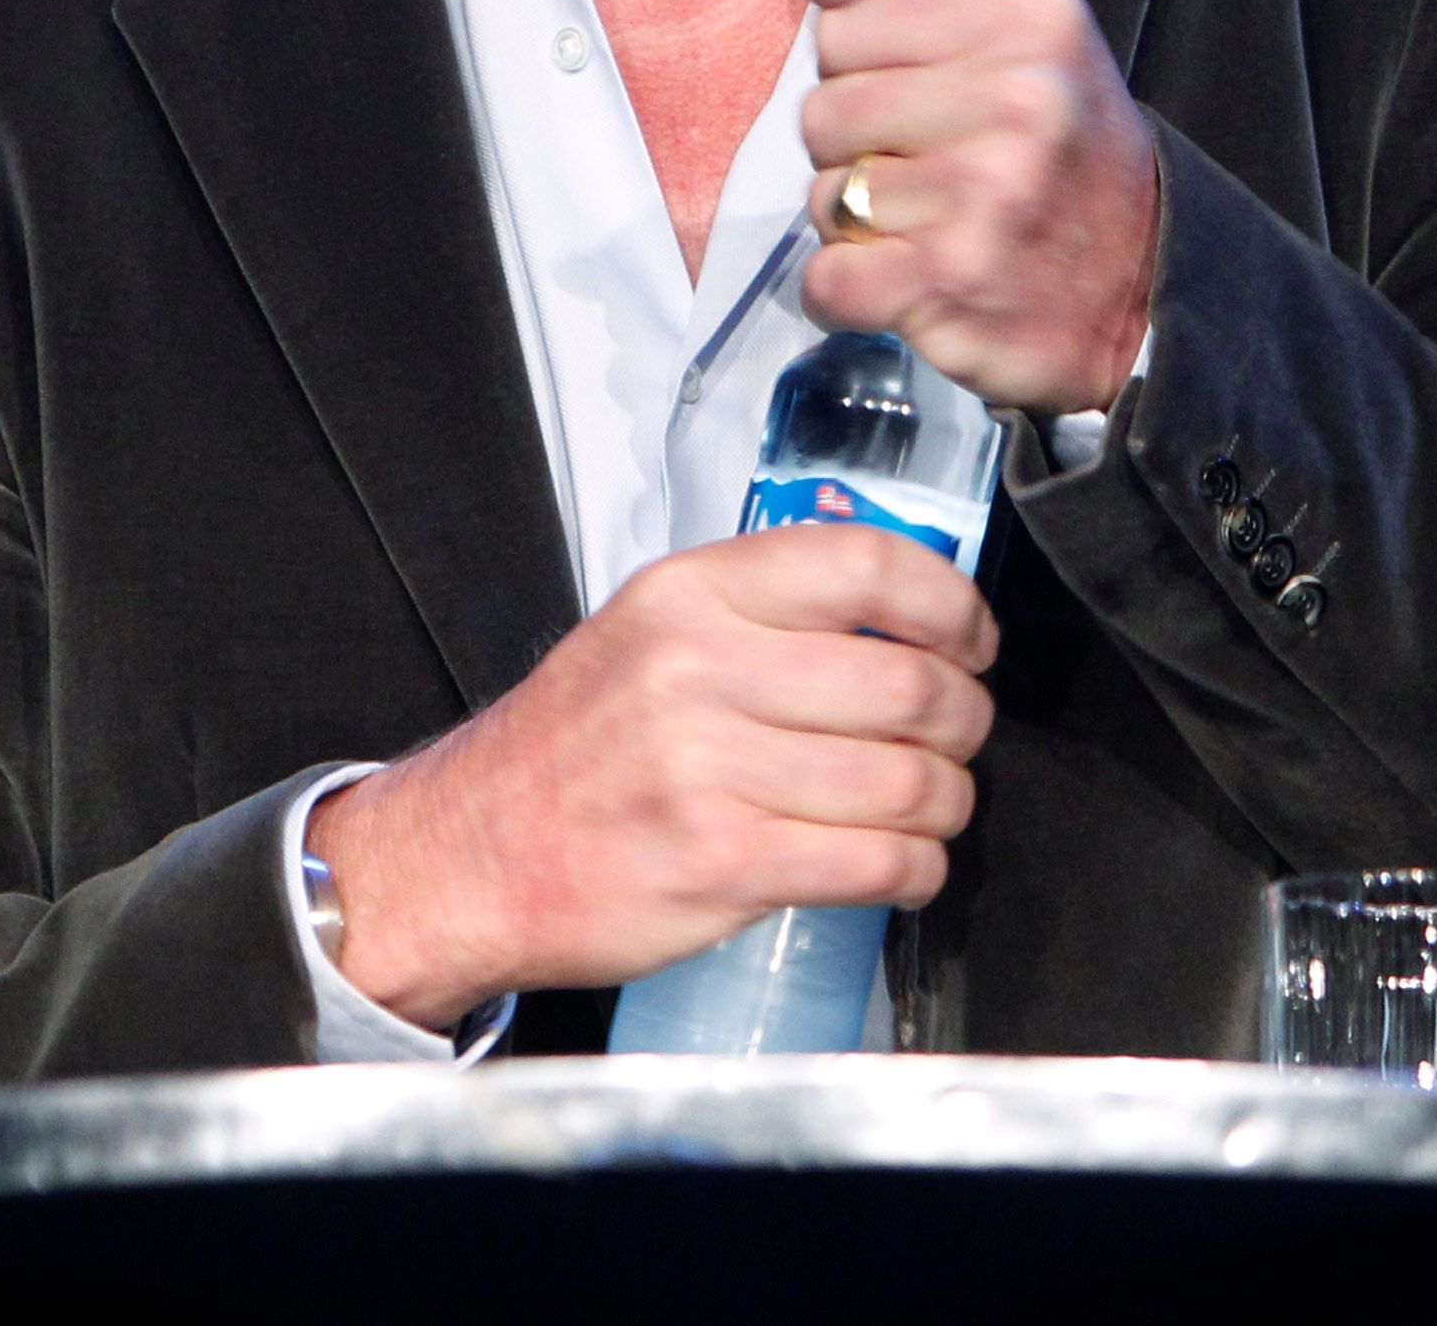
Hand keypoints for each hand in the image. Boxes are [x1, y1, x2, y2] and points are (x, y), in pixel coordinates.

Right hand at [304, 524, 996, 1028]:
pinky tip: (905, 864)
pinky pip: (873, 862)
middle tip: (959, 735)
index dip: (951, 606)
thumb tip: (899, 603)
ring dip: (947, 801)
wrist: (466, 854)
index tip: (970, 639)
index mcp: (690, 595)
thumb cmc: (571, 749)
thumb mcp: (648, 632)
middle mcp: (698, 670)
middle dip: (964, 719)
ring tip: (933, 806)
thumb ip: (761, 609)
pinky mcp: (719, 864)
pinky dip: (916, 869)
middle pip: (907, 683)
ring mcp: (706, 771)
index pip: (869, 567)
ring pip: (905, 780)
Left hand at [776, 0, 1161, 418]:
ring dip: (858, 222)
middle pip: (823, 111)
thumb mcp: (1006, 27)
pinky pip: (829, 279)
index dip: (864, 68)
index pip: (842, 24)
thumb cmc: (1055, 141)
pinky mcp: (952, 283)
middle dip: (857, 149)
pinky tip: (906, 281)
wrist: (1144, 282)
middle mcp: (1015, 99)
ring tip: (931, 223)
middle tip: (932, 169)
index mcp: (1024, 15)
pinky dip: (848, 292)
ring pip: (824, 196)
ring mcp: (984, 195)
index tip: (927, 95)